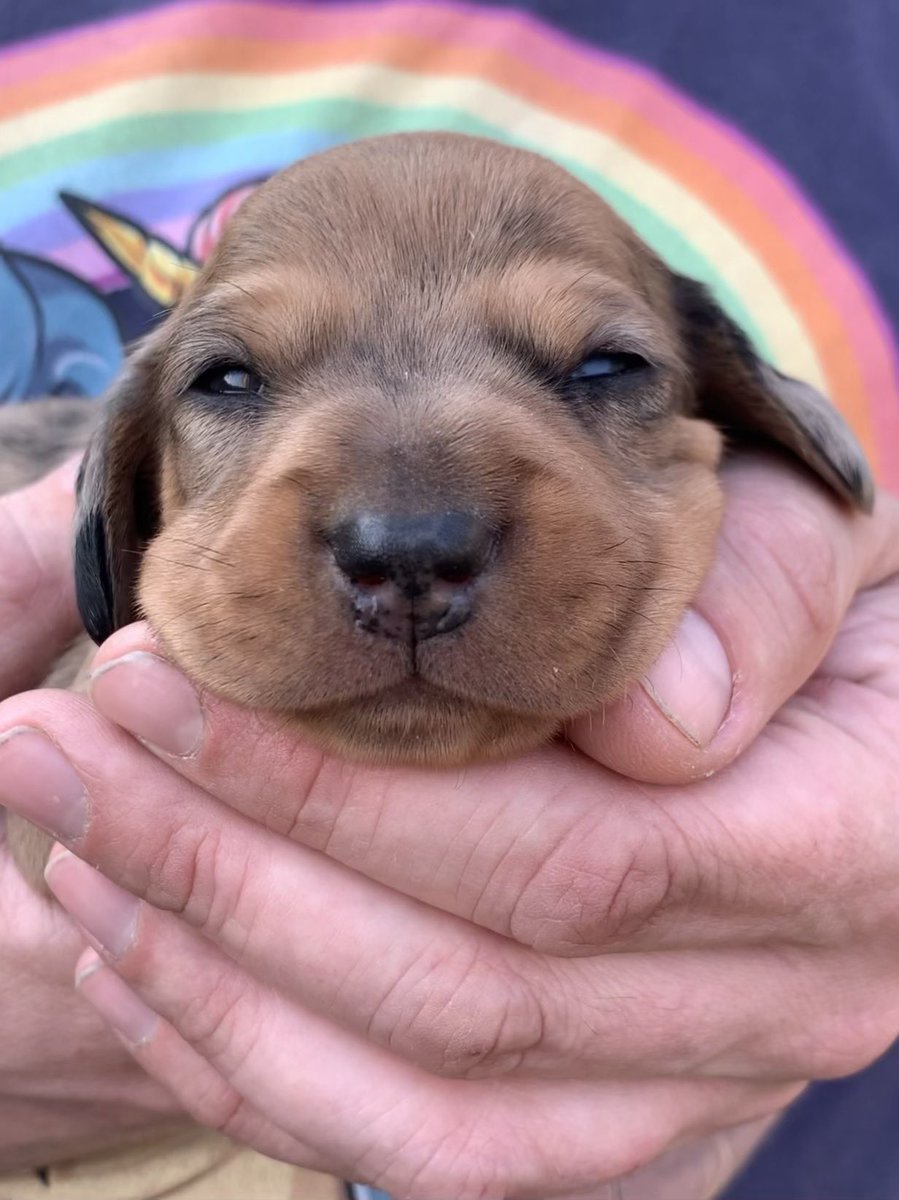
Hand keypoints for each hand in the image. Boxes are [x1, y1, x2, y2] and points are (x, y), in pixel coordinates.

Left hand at [2, 456, 897, 1197]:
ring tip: (73, 858)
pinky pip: (435, 1156)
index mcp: (843, 850)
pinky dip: (271, 1078)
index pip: (562, 856)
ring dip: (220, 991)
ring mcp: (702, 1091)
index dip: (339, 792)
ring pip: (428, 1110)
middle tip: (60, 748)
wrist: (887, 742)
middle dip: (224, 871)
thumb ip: (768, 600)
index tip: (158, 678)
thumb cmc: (852, 621)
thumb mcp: (838, 554)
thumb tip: (649, 720)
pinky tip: (155, 977)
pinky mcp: (632, 1127)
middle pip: (462, 992)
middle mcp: (780, 1006)